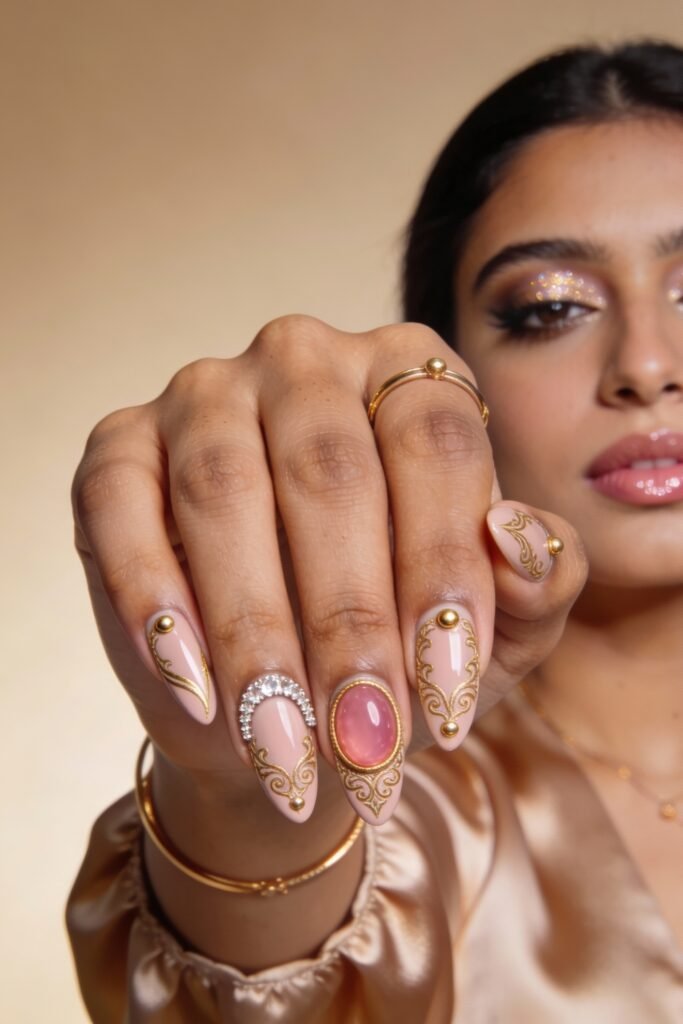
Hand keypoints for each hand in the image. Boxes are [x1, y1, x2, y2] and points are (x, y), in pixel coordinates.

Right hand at [72, 316, 586, 829]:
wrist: (289, 691)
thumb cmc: (400, 642)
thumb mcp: (494, 631)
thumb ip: (538, 582)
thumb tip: (518, 536)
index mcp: (410, 374)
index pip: (437, 448)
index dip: (443, 572)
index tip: (447, 699)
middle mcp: (305, 361)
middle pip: (330, 472)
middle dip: (347, 625)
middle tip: (362, 745)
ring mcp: (205, 393)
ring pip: (225, 493)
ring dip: (254, 634)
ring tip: (281, 746)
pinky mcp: (120, 445)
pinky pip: (124, 507)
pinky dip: (152, 601)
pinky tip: (192, 685)